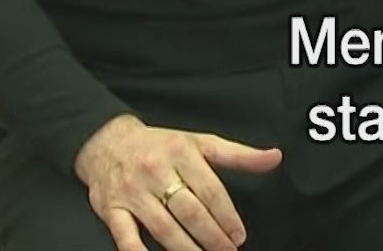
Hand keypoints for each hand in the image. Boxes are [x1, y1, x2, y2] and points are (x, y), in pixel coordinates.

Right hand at [73, 114, 282, 250]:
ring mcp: (133, 192)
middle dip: (212, 236)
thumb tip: (275, 157)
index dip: (227, 216)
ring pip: (163, 227)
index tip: (239, 235)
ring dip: (186, 249)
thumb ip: (239, 154)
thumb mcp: (201, 142)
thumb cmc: (161, 145)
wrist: (107, 142)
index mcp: (182, 153)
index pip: (211, 190)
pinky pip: (125, 236)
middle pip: (190, 211)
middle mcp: (157, 172)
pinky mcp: (112, 209)